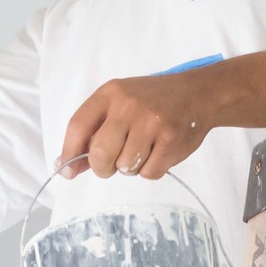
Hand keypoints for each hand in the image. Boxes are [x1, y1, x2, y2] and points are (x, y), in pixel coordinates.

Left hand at [61, 70, 216, 180]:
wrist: (198, 93)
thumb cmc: (152, 101)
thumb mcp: (120, 104)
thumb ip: (93, 132)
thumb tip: (68, 167)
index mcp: (110, 93)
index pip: (77, 126)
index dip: (69, 152)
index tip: (67, 171)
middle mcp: (129, 105)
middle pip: (100, 154)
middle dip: (103, 167)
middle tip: (113, 163)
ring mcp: (151, 122)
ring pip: (125, 167)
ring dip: (131, 167)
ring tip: (144, 149)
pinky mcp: (171, 140)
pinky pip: (149, 173)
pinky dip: (152, 169)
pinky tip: (159, 152)